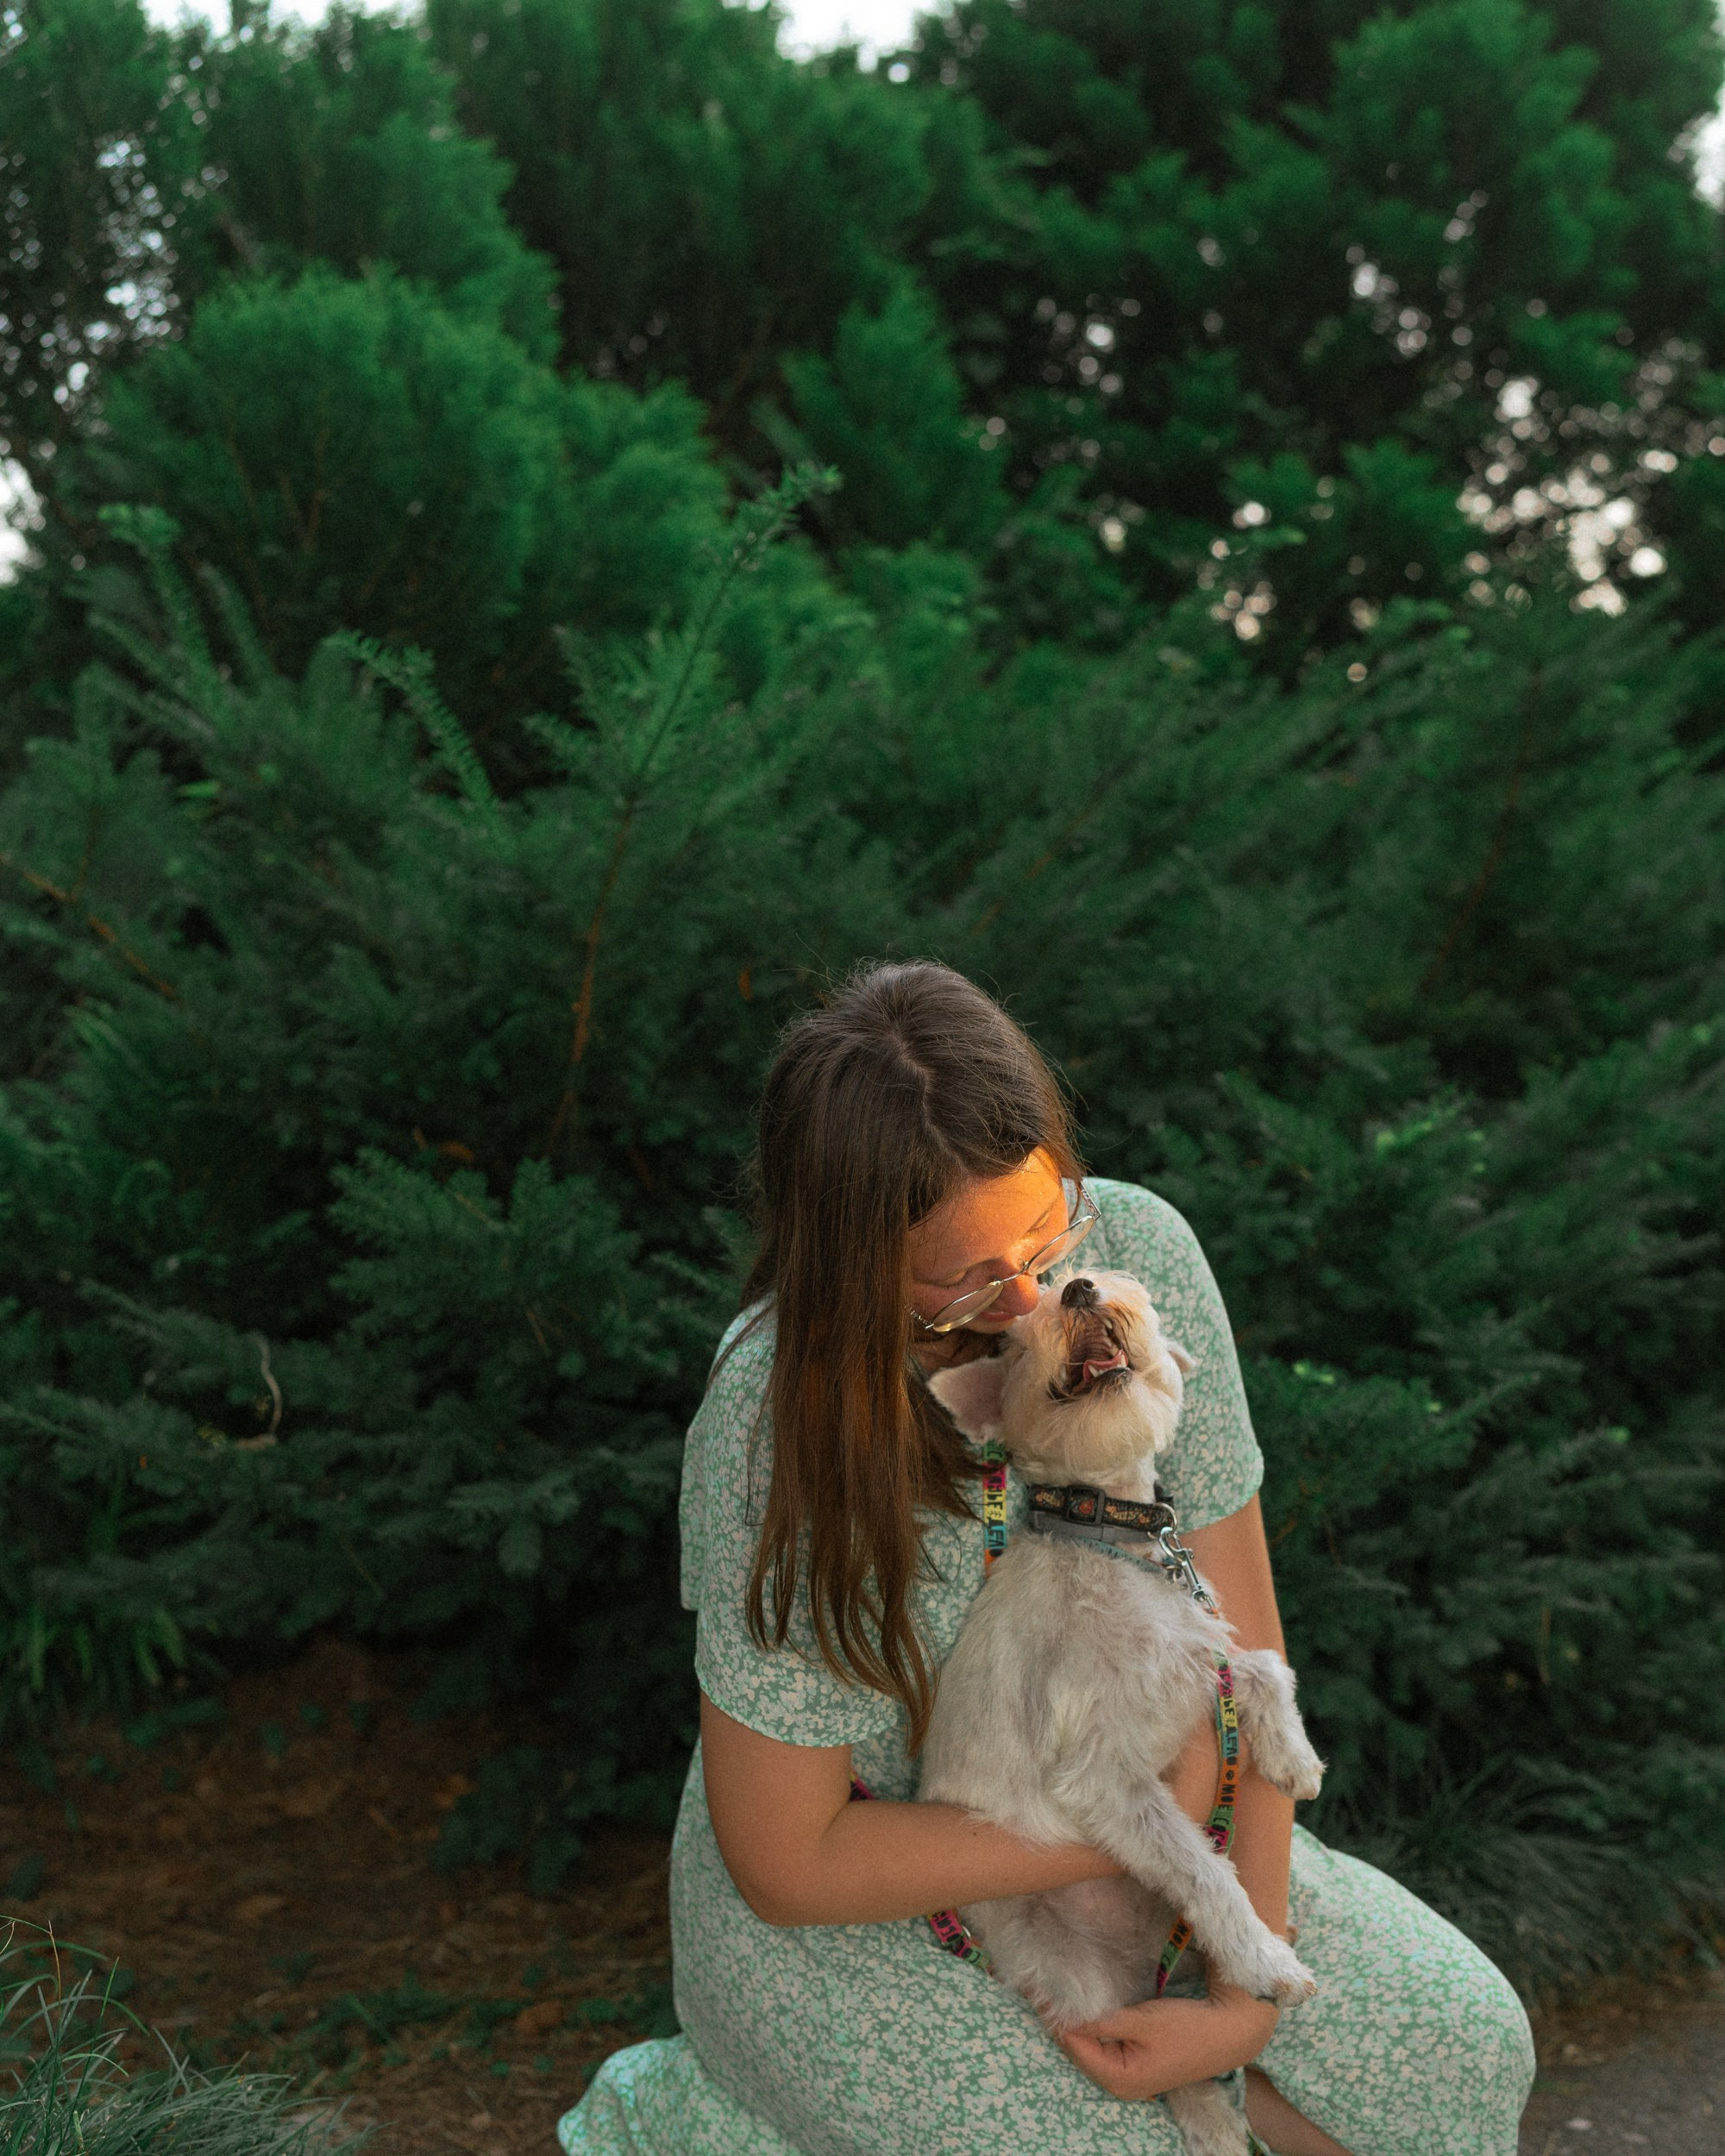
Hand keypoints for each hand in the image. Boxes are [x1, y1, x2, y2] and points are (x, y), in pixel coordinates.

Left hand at [1056, 1987, 1279, 2100]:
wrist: (1227, 2032)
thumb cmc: (1185, 2027)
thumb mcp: (1139, 2021)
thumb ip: (1100, 2022)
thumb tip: (1063, 2017)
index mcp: (1118, 2079)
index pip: (1073, 2044)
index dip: (1056, 2016)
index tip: (1038, 1988)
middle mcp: (1120, 2084)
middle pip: (1078, 2049)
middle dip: (1063, 2020)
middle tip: (1042, 1987)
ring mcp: (1130, 2076)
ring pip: (1090, 2047)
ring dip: (1077, 2023)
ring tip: (1058, 1993)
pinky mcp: (1139, 2063)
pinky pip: (1105, 2046)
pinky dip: (1094, 2028)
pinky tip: (1086, 2008)